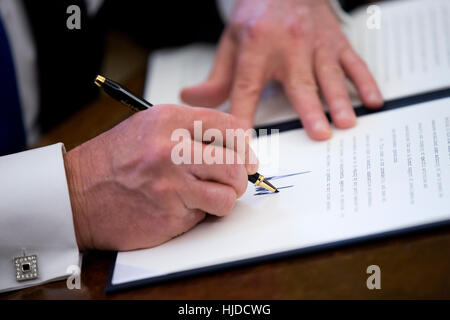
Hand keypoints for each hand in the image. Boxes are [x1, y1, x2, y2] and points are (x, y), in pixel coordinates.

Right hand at [64, 105, 257, 250]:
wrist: (75, 194)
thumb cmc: (112, 161)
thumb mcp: (148, 127)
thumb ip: (189, 131)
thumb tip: (232, 145)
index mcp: (168, 121)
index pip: (229, 126)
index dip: (244, 144)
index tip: (244, 155)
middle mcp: (172, 150)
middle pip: (235, 164)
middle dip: (240, 176)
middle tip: (233, 181)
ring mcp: (171, 185)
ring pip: (227, 196)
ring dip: (223, 199)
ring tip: (206, 197)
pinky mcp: (169, 215)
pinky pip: (204, 216)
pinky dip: (199, 215)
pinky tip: (180, 208)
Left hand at [181, 0, 382, 139]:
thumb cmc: (256, 18)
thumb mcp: (231, 43)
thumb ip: (216, 77)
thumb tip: (190, 99)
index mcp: (256, 48)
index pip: (246, 87)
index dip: (243, 115)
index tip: (244, 142)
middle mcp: (287, 46)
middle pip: (298, 83)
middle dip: (309, 110)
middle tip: (320, 134)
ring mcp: (315, 44)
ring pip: (329, 74)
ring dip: (339, 99)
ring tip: (346, 123)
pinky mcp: (335, 41)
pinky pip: (353, 62)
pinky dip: (365, 82)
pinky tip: (373, 102)